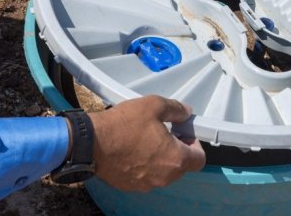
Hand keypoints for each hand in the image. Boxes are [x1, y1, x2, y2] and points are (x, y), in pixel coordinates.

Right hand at [88, 95, 205, 191]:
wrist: (91, 143)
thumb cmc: (124, 124)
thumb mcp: (154, 105)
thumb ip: (176, 109)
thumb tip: (186, 113)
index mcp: (175, 159)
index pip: (199, 159)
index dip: (196, 144)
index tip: (184, 133)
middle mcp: (164, 177)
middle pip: (181, 166)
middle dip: (177, 150)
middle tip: (165, 132)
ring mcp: (147, 184)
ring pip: (163, 172)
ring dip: (161, 158)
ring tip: (147, 139)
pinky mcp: (130, 186)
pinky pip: (146, 176)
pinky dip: (145, 165)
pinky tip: (133, 149)